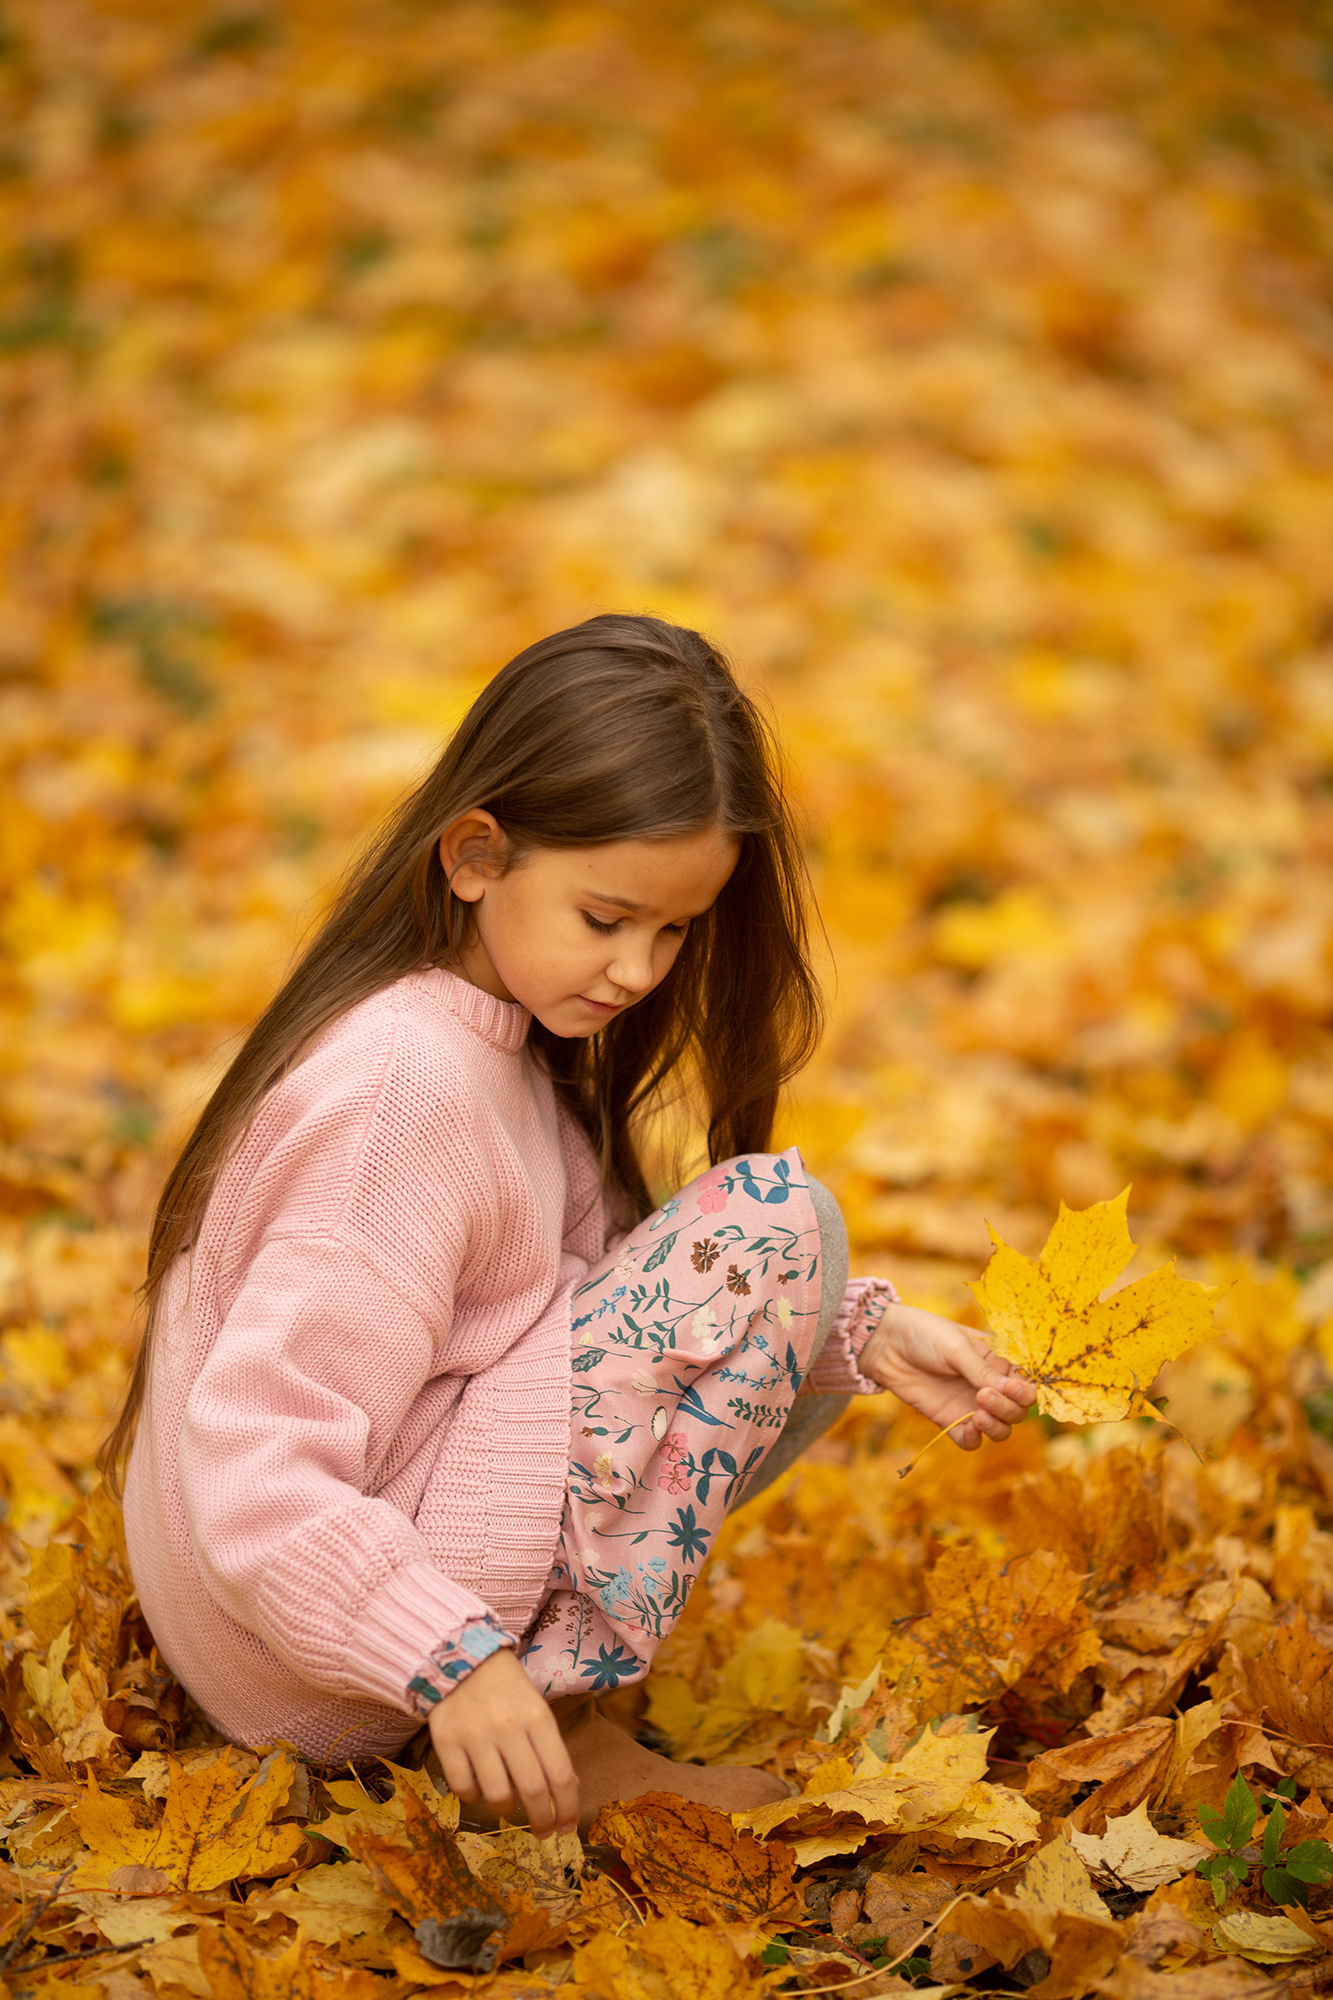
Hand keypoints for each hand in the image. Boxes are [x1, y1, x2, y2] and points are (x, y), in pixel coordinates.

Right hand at [427, 1649, 578, 1836]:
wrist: (461, 1656)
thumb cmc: (507, 1687)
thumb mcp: (537, 1708)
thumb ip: (550, 1747)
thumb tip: (568, 1788)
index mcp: (538, 1718)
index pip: (560, 1775)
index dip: (567, 1808)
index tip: (566, 1827)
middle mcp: (509, 1728)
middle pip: (533, 1790)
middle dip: (542, 1820)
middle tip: (543, 1831)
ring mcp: (475, 1736)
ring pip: (497, 1795)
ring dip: (507, 1810)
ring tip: (509, 1806)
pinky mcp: (446, 1741)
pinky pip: (463, 1787)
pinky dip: (473, 1796)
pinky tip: (479, 1787)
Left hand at [857, 1301, 1035, 1449]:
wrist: (886, 1344)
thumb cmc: (925, 1334)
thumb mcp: (957, 1347)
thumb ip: (983, 1371)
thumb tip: (1013, 1390)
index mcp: (997, 1363)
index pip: (1027, 1385)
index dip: (1026, 1392)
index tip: (1012, 1388)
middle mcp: (989, 1387)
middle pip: (1017, 1411)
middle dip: (1008, 1408)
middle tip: (982, 1395)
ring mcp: (969, 1405)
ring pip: (1000, 1430)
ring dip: (996, 1427)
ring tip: (977, 1414)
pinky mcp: (948, 1420)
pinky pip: (970, 1441)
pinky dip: (974, 1440)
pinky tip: (968, 1429)